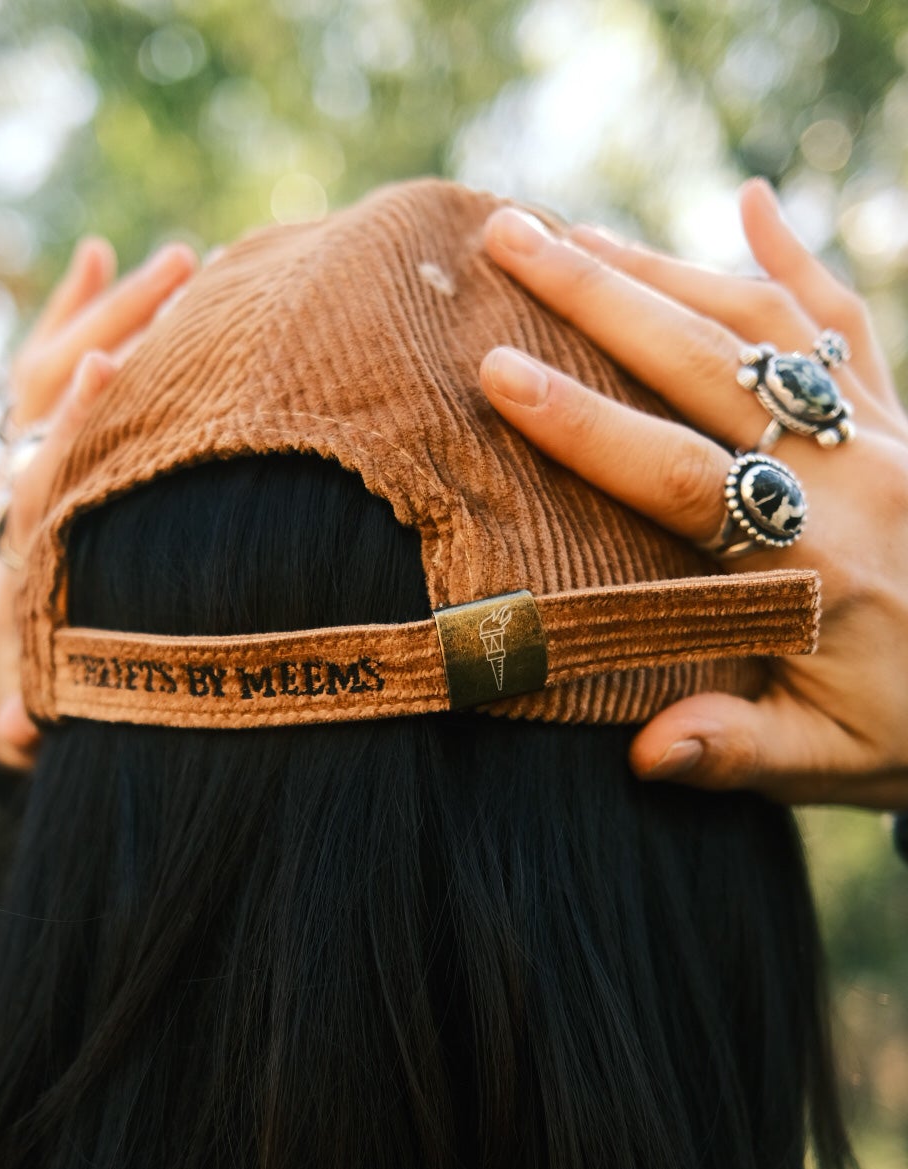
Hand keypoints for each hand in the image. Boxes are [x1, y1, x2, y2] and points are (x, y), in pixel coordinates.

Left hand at [0, 236, 196, 770]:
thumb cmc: (27, 696)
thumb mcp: (24, 714)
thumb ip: (24, 717)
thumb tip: (25, 730)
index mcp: (21, 539)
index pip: (46, 464)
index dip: (74, 420)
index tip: (105, 368)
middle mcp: (15, 485)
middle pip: (48, 391)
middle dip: (110, 332)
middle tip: (179, 276)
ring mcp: (22, 460)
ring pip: (48, 367)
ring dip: (105, 311)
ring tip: (180, 261)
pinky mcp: (35, 448)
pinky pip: (43, 366)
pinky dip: (70, 312)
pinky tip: (102, 256)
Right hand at [479, 180, 907, 809]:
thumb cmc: (904, 734)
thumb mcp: (823, 767)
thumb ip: (736, 753)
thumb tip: (648, 754)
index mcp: (815, 568)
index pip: (683, 479)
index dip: (588, 426)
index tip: (499, 374)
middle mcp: (851, 479)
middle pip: (712, 366)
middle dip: (601, 298)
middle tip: (508, 240)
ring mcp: (882, 437)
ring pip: (771, 327)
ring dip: (668, 271)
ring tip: (574, 234)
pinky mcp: (903, 422)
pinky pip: (852, 328)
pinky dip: (802, 261)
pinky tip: (752, 203)